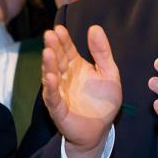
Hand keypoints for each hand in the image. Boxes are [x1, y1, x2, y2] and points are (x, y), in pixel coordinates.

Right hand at [42, 24, 121, 157]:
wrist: (100, 129)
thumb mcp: (109, 73)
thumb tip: (94, 28)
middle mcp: (64, 77)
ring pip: (51, 76)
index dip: (64, 40)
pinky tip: (50, 78)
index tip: (59, 28)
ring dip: (49, 65)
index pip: (67, 50)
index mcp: (76, 67)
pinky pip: (53, 98)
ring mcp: (59, 92)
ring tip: (48, 52)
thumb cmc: (103, 101)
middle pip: (57, 60)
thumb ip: (102, 52)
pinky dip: (51, 88)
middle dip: (53, 47)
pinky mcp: (58, 109)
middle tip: (50, 35)